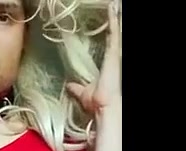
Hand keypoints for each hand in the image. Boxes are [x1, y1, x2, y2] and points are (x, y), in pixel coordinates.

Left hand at [66, 0, 120, 117]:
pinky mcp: (114, 52)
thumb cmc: (97, 103)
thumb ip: (77, 89)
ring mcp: (115, 54)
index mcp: (108, 65)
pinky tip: (113, 7)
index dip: (110, 32)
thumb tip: (69, 87)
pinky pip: (114, 32)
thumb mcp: (84, 93)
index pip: (110, 44)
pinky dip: (114, 20)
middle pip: (115, 36)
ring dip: (115, 18)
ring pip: (116, 32)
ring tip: (114, 5)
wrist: (104, 107)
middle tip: (115, 7)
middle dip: (115, 22)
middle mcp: (113, 58)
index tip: (109, 21)